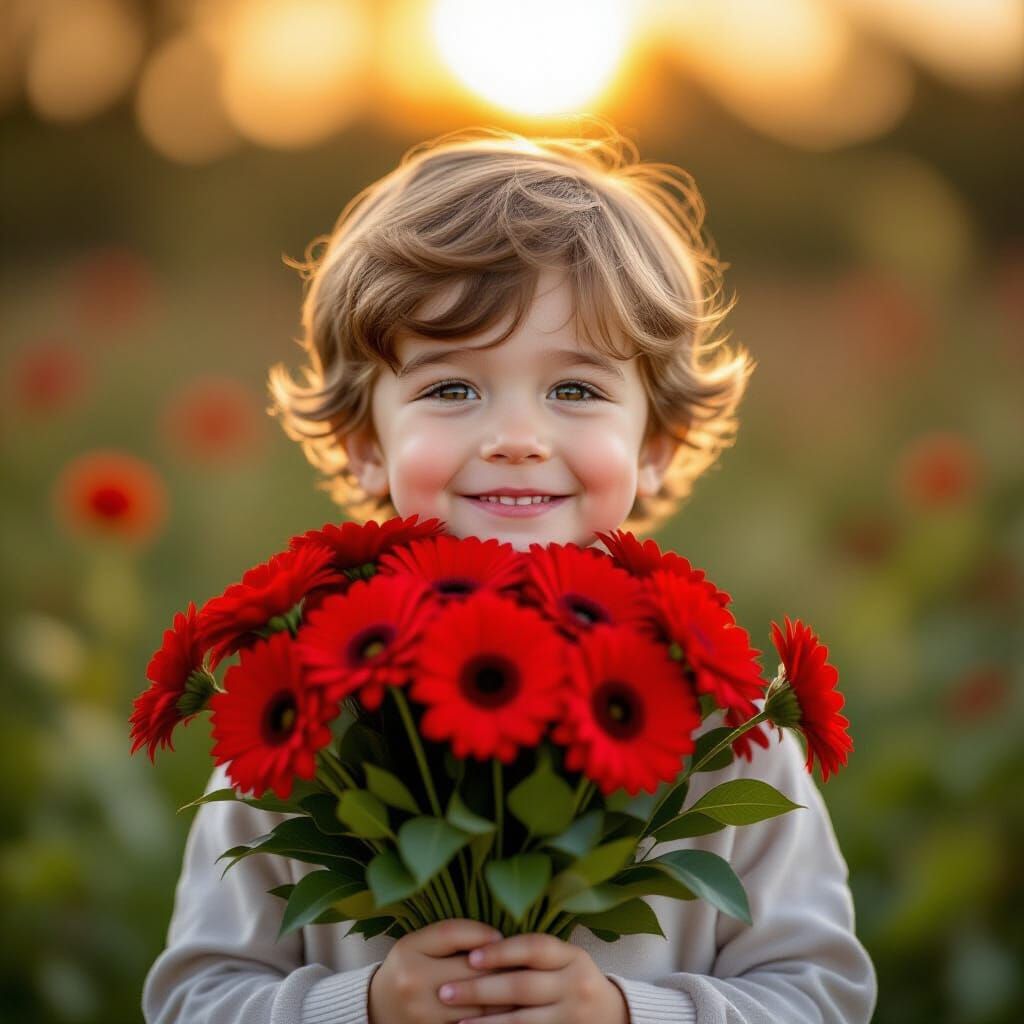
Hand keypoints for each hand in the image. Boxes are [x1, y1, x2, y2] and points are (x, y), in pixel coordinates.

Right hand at [368, 918, 516, 1023]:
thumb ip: (453, 934)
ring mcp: (425, 1016)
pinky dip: (493, 1018)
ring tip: (522, 984)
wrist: (378, 1010)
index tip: (500, 936)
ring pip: (480, 1004)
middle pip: (471, 971)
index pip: (453, 934)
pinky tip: (506, 1009)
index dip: (482, 933)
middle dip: (502, 966)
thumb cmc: (406, 968)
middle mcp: (414, 984)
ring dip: (505, 995)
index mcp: (408, 952)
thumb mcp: (418, 942)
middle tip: (523, 961)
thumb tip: (497, 938)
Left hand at [436, 931, 629, 1023]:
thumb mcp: (564, 960)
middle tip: (446, 990)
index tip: (470, 956)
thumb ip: (533, 955)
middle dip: (481, 989)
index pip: (534, 948)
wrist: (613, 1016)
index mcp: (573, 956)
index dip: (501, 951)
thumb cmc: (574, 980)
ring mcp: (572, 1016)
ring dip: (485, 1022)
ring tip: (455, 1021)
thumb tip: (479, 949)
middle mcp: (576, 985)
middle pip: (523, 986)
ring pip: (522, 1020)